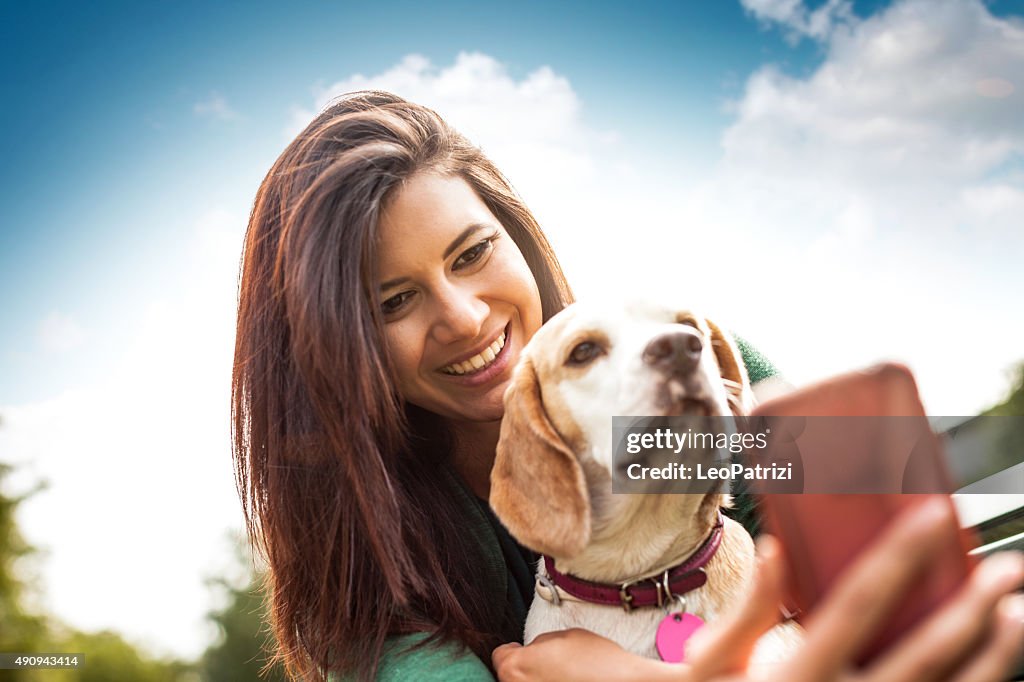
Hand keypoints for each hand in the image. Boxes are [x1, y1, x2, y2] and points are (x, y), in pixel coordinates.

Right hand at [493, 498, 1023, 681]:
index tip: (779, 544)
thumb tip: (499, 657)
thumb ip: (568, 676)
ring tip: (1006, 583)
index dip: (760, 597)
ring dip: (969, 631)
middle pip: (847, 644)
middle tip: (937, 521)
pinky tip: (1011, 632)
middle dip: (896, 577)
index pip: (737, 644)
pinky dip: (984, 672)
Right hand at [690, 497, 1023, 680]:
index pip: (859, 600)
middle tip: (1006, 568)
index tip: (935, 514)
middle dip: (974, 607)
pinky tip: (991, 665)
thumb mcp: (712, 659)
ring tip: (1016, 614)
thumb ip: (747, 610)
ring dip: (994, 656)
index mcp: (797, 676)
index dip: (901, 553)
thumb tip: (776, 550)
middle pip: (926, 653)